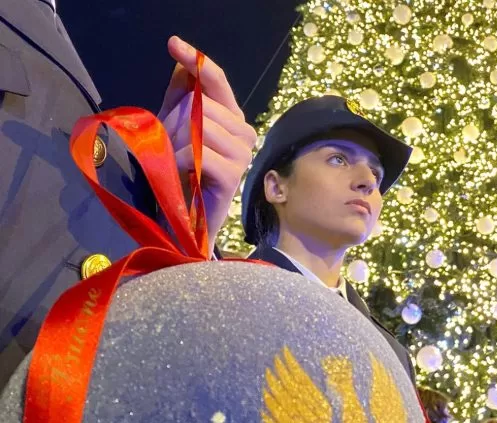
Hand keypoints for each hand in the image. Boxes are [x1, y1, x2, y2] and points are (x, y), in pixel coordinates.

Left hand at [158, 36, 255, 251]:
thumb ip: (181, 96)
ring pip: (201, 126)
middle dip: (174, 120)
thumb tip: (185, 63)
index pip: (216, 80)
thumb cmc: (178, 175)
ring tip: (173, 162)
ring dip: (175, 143)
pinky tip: (179, 173)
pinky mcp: (233, 175)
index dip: (196, 60)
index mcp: (231, 118)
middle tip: (168, 146)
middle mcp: (244, 133)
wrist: (182, 221)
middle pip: (203, 103)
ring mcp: (242, 154)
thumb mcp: (173, 128)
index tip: (173, 44)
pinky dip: (178, 160)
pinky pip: (198, 152)